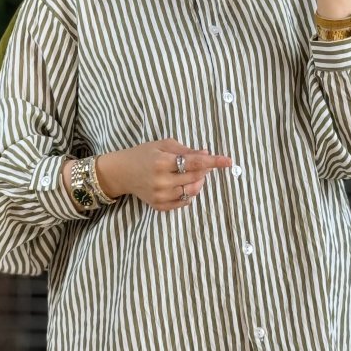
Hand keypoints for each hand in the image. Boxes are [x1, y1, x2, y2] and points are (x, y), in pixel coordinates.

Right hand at [96, 139, 231, 212]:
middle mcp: (161, 181)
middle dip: (205, 170)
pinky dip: (189, 194)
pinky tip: (183, 185)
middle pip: (196, 177)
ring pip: (192, 192)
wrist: (122, 172)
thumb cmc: (144, 154)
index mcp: (162, 162)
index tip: (228, 161)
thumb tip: (207, 154)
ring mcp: (160, 196)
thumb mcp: (163, 145)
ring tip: (193, 174)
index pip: (195, 162)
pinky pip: (184, 202)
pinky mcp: (159, 206)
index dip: (214, 162)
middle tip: (204, 164)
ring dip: (199, 182)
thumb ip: (186, 150)